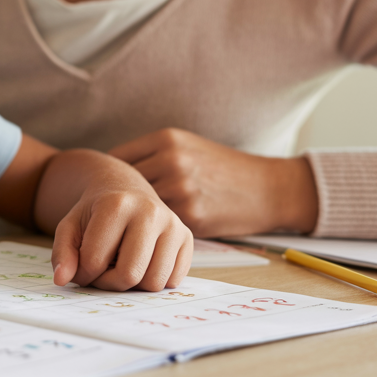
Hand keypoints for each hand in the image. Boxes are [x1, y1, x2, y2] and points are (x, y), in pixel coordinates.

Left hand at [47, 150, 192, 291]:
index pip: (95, 261)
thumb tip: (61, 279)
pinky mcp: (188, 236)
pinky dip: (154, 279)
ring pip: (154, 282)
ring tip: (121, 265)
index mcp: (116, 204)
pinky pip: (173, 280)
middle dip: (109, 283)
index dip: (83, 273)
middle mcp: (150, 211)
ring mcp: (173, 223)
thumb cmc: (96, 211)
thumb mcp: (70, 225)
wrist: (125, 188)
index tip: (82, 267)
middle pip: (130, 275)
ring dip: (134, 284)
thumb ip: (62, 252)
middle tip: (102, 271)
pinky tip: (142, 262)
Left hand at [109, 129, 317, 237]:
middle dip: (117, 202)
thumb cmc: (222, 168)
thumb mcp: (187, 147)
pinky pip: (158, 228)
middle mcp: (170, 160)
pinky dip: (152, 234)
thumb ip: (152, 155)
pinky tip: (151, 237)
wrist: (268, 189)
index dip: (110, 178)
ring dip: (131, 222)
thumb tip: (113, 174)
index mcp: (166, 139)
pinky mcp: (190, 217)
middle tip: (112, 215)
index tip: (109, 191)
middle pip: (122, 186)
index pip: (116, 159)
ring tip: (126, 229)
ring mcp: (181, 188)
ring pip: (137, 210)